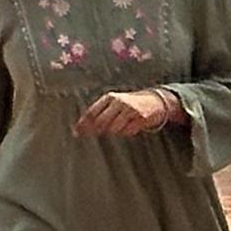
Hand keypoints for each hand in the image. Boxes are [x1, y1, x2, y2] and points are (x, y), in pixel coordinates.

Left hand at [72, 87, 186, 141]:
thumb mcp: (113, 104)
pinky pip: (128, 131)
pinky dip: (126, 132)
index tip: (76, 132)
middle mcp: (118, 102)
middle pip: (101, 121)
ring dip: (114, 132)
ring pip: (114, 128)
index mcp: (109, 97)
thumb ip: (99, 114)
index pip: (92, 112)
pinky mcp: (141, 118)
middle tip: (97, 133)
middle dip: (97, 130)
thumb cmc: (128, 105)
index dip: (83, 123)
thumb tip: (79, 129)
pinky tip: (130, 127)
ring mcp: (130, 109)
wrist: (153, 101)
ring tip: (119, 126)